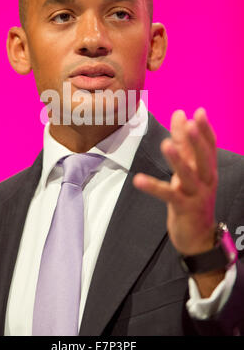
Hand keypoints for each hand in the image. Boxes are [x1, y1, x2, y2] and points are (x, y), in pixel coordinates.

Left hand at [133, 108, 217, 255]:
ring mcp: (196, 195)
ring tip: (166, 144)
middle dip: (196, 140)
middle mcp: (205, 180)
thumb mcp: (189, 171)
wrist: (199, 237)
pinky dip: (153, 186)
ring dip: (177, 159)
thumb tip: (182, 117)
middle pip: (203, 158)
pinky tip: (138, 180)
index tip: (200, 111)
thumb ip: (184, 145)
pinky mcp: (183, 208)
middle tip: (189, 123)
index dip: (206, 129)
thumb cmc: (192, 198)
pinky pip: (167, 195)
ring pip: (187, 175)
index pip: (211, 146)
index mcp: (208, 170)